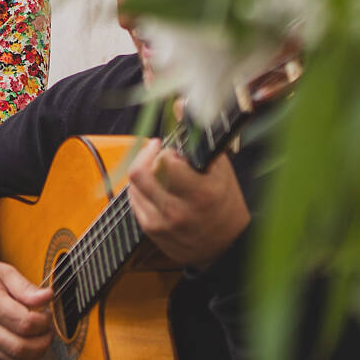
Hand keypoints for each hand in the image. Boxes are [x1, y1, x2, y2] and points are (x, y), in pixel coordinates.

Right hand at [0, 259, 54, 359]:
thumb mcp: (3, 271)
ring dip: (34, 353)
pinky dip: (20, 355)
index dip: (44, 321)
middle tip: (47, 329)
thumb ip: (26, 287)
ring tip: (39, 337)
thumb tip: (47, 297)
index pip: (25, 323)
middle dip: (43, 342)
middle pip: (20, 348)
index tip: (46, 313)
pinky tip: (24, 341)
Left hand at [126, 139, 250, 269]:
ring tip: (159, 172)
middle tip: (155, 151)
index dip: (165, 151)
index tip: (171, 150)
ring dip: (143, 172)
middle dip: (145, 155)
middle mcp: (177, 211)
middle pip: (138, 173)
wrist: (226, 246)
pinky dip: (142, 189)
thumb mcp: (222, 171)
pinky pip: (134, 201)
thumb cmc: (225, 205)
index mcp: (199, 194)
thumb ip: (199, 145)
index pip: (163, 162)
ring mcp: (161, 223)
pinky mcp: (151, 231)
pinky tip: (156, 188)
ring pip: (133, 186)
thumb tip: (179, 113)